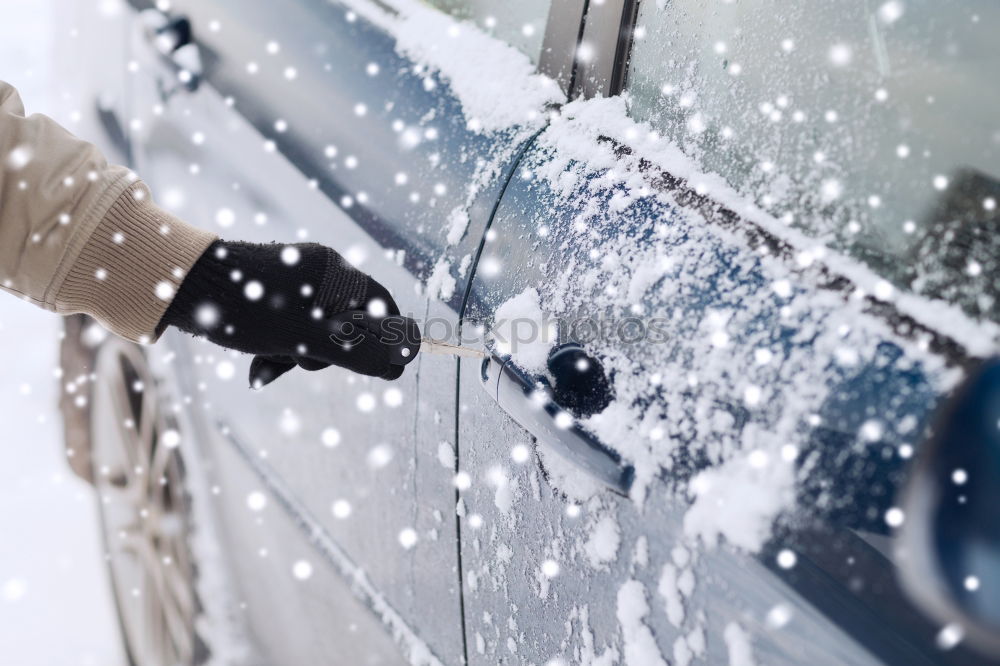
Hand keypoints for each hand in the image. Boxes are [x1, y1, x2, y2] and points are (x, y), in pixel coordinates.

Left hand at [161, 240, 406, 386]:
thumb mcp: (310, 339)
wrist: (179, 287)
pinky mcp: (271, 298)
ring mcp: (295, 285)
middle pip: (350, 324)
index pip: (383, 308)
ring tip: (273, 363)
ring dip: (300, 357)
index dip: (383, 341)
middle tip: (304, 361)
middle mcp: (320, 274)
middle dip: (330, 354)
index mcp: (336, 274)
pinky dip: (280, 351)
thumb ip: (359, 352)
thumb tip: (400, 363)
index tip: (376, 367)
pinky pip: (292, 330)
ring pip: (318, 332)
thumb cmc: (247, 309)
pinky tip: (259, 369)